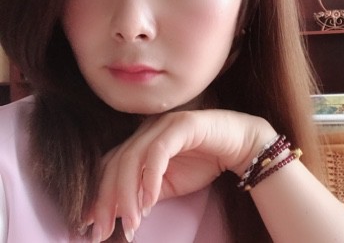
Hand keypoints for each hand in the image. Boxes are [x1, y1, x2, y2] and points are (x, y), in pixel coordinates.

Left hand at [87, 109, 275, 241]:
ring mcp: (162, 125)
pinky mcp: (180, 124)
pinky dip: (150, 177)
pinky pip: (158, 151)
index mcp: (140, 142)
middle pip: (116, 163)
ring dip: (128, 194)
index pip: (110, 166)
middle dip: (107, 199)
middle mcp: (147, 130)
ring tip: (132, 225)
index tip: (91, 227)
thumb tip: (116, 215)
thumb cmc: (204, 162)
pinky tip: (150, 202)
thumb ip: (144, 195)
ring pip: (133, 158)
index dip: (98, 195)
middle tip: (104, 232)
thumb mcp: (168, 186)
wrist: (238, 144)